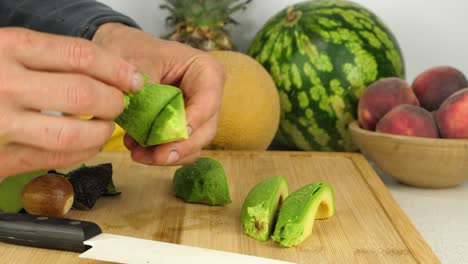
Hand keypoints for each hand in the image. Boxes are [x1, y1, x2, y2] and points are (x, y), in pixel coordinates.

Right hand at [0, 27, 142, 176]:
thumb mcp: (0, 51)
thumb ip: (40, 57)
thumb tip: (100, 69)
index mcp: (6, 48)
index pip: (80, 55)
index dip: (117, 68)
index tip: (133, 78)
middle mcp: (5, 85)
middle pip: (84, 93)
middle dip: (115, 100)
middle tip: (121, 103)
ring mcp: (1, 125)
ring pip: (74, 132)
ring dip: (102, 130)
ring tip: (106, 125)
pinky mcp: (1, 159)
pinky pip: (55, 157)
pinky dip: (82, 151)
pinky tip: (87, 143)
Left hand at [92, 23, 224, 165]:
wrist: (123, 52)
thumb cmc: (134, 51)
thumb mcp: (137, 67)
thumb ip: (149, 97)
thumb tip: (154, 129)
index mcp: (206, 71)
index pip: (207, 102)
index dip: (192, 122)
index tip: (172, 137)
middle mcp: (209, 94)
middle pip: (205, 130)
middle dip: (179, 146)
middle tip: (154, 157)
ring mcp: (199, 113)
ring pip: (194, 144)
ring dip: (168, 154)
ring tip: (137, 153)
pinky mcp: (186, 127)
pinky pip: (181, 147)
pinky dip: (161, 153)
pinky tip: (139, 148)